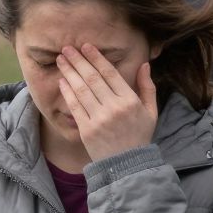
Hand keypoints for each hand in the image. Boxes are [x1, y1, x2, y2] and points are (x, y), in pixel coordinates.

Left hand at [56, 47, 158, 162]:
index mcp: (130, 101)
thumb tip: (145, 64)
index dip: (97, 58)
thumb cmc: (139, 136)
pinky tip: (62, 81)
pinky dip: (67, 92)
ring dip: (69, 72)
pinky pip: (75, 106)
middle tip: (67, 48)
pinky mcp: (86, 130)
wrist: (127, 166)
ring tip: (61, 60)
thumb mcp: (151, 111)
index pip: (110, 73)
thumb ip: (148, 87)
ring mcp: (99, 119)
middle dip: (78, 60)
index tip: (86, 46)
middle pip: (92, 78)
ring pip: (81, 90)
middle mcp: (114, 108)